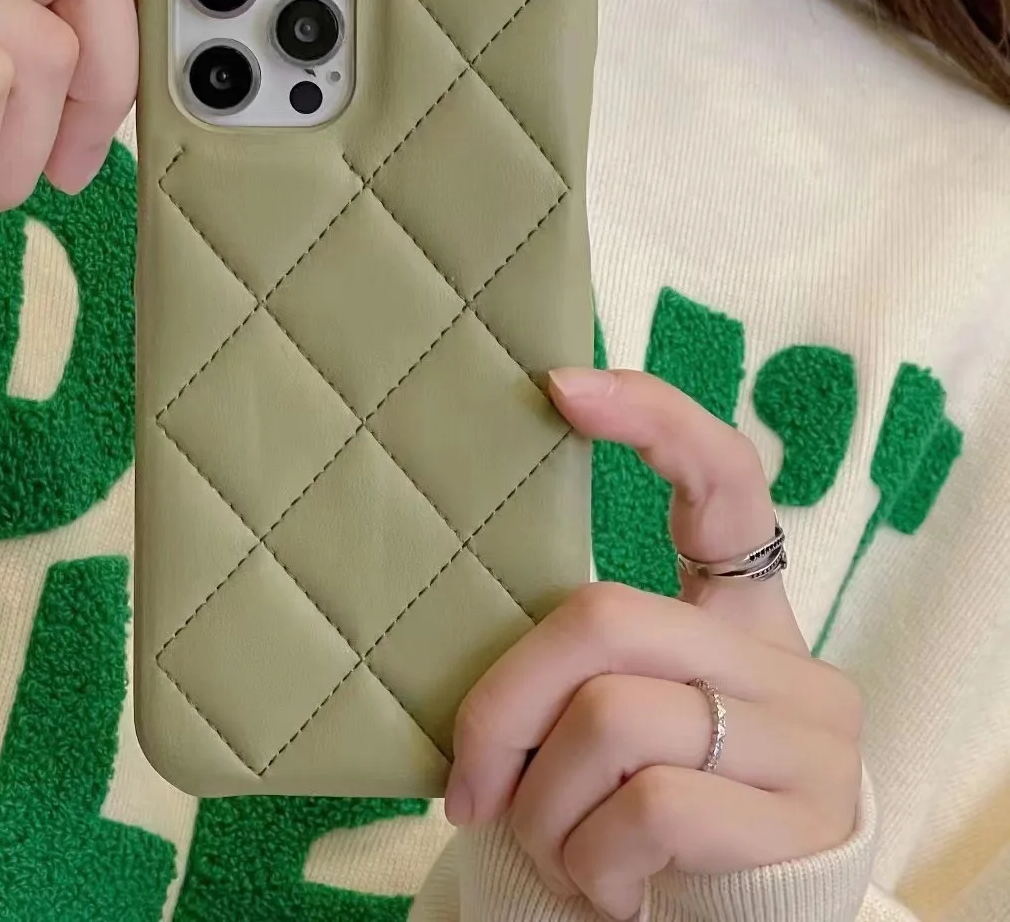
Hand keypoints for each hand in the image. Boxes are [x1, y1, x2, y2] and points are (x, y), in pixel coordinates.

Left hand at [446, 368, 863, 919]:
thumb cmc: (644, 807)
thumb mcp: (612, 723)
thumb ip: (576, 668)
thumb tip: (450, 659)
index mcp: (740, 612)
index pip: (724, 479)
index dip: (652, 418)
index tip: (558, 385)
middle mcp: (788, 661)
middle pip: (602, 618)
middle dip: (503, 707)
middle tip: (467, 786)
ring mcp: (805, 740)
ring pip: (612, 720)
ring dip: (544, 807)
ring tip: (552, 848)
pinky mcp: (799, 821)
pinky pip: (646, 809)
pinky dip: (591, 861)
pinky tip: (609, 887)